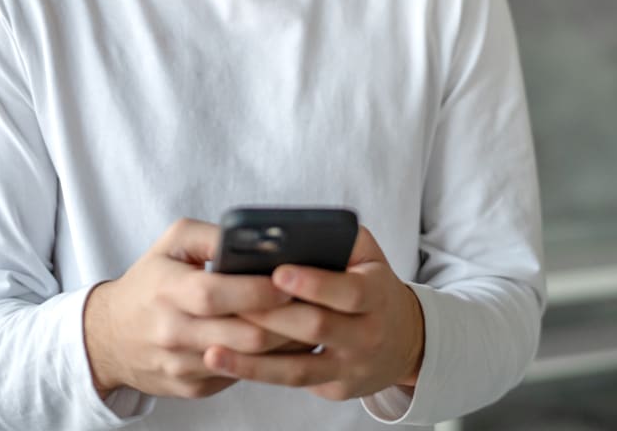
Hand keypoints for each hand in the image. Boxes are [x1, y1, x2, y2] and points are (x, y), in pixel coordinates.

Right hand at [83, 218, 294, 399]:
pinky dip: (268, 360)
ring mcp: (184, 366)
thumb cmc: (149, 281)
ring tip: (313, 320)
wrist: (109, 336)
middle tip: (318, 302)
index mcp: (169, 290)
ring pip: (249, 359)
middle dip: (286, 319)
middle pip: (244, 334)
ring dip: (286, 342)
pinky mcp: (193, 388)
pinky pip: (240, 375)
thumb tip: (256, 238)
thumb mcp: (171, 243)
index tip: (292, 279)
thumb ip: (211, 234)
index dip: (258, 289)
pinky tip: (288, 341)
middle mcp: (174, 332)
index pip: (218, 294)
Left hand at [203, 225, 424, 400]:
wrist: (403, 338)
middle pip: (316, 328)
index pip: (348, 291)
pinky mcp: (335, 388)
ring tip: (213, 349)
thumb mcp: (368, 254)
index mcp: (378, 294)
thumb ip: (340, 237)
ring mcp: (352, 367)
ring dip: (254, 361)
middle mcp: (369, 335)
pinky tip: (227, 364)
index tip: (278, 271)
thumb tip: (295, 229)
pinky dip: (260, 373)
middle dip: (272, 316)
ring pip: (299, 367)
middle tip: (231, 303)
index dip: (313, 283)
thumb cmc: (372, 282)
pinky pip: (294, 380)